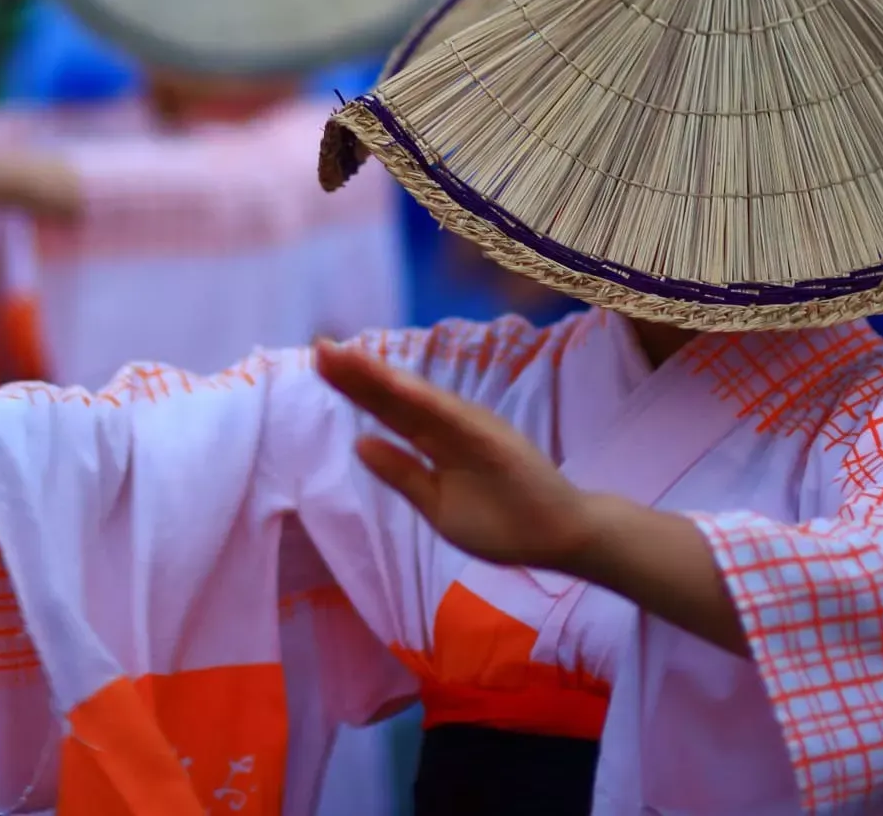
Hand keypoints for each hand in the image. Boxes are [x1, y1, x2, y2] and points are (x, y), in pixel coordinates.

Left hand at [314, 342, 596, 570]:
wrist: (564, 537)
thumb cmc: (505, 520)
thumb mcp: (437, 504)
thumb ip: (402, 473)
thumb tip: (359, 443)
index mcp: (438, 440)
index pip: (389, 408)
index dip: (355, 385)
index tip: (320, 361)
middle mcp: (452, 425)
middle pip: (396, 395)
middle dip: (357, 372)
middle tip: (318, 345)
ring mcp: (473, 430)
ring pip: (418, 398)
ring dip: (382, 376)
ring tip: (345, 356)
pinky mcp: (494, 441)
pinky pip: (451, 419)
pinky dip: (421, 400)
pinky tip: (392, 384)